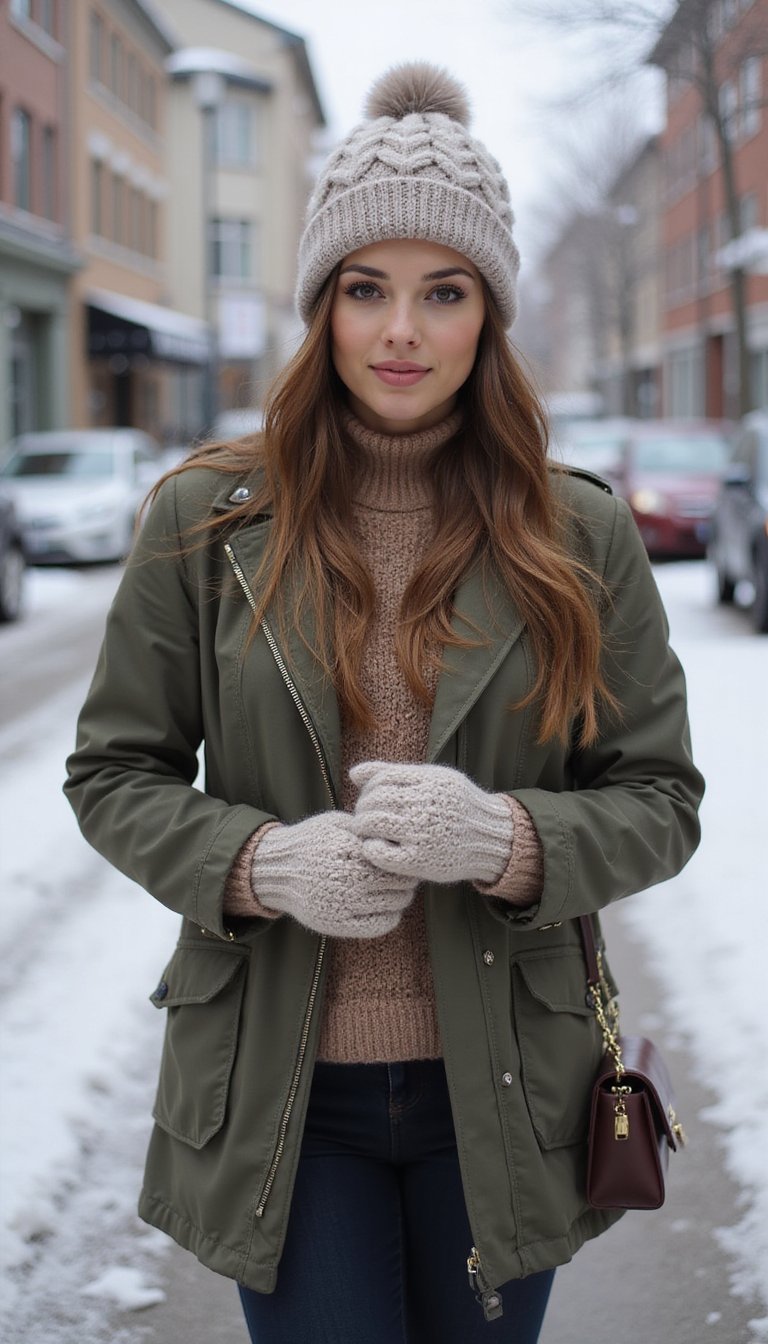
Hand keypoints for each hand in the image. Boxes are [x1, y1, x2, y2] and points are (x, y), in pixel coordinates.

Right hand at [251, 810, 416, 937]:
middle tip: (409, 875)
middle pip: (396, 882)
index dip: (403, 859)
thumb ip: (365, 829)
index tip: (405, 857)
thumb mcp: (335, 823)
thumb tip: (397, 836)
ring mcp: (339, 904)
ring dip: (402, 897)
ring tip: (400, 890)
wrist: (278, 870)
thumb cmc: (311, 842)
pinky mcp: (335, 924)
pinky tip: (390, 908)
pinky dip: (391, 917)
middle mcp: (343, 879)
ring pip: (392, 904)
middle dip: (406, 878)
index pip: (390, 858)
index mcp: (345, 850)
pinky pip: (377, 926)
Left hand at [349, 761, 513, 885]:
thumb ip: (394, 773)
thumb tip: (353, 773)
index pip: (382, 779)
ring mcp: (423, 834)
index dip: (369, 787)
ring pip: (374, 823)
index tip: (370, 797)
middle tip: (363, 816)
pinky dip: (371, 848)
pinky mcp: (421, 860)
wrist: (488, 837)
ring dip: (362, 826)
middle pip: (375, 800)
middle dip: (362, 807)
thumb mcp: (433, 779)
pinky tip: (373, 847)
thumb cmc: (455, 805)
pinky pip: (382, 854)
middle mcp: (426, 806)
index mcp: (430, 783)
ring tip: (366, 830)